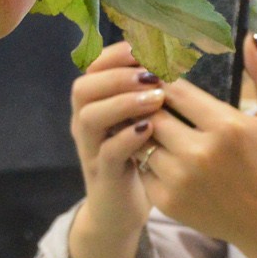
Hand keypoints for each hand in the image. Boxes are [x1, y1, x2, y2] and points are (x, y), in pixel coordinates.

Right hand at [70, 41, 165, 243]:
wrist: (121, 209)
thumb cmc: (138, 156)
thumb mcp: (141, 118)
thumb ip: (148, 90)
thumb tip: (172, 55)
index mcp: (95, 104)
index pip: (92, 68)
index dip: (115, 55)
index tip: (144, 48)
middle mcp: (86, 123)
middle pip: (83, 87)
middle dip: (117, 75)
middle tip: (152, 75)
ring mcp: (91, 149)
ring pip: (90, 116)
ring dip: (122, 102)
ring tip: (154, 99)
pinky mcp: (103, 174)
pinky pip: (107, 152)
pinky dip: (127, 137)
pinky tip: (149, 129)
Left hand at [140, 38, 256, 249]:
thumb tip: (248, 36)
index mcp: (227, 127)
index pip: (175, 90)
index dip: (163, 78)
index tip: (160, 72)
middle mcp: (200, 154)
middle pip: (151, 112)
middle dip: (146, 101)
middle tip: (142, 91)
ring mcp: (180, 180)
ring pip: (141, 140)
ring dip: (141, 127)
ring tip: (143, 116)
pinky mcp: (168, 202)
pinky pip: (142, 167)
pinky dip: (143, 155)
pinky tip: (153, 146)